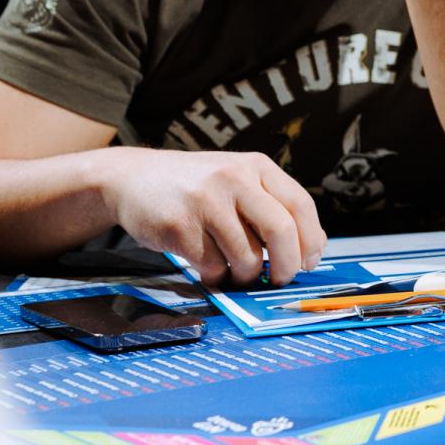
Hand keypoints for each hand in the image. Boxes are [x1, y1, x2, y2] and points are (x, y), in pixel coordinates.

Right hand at [99, 149, 327, 286]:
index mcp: (256, 166)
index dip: (311, 239)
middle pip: (280, 230)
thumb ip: (271, 206)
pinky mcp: (179, 225)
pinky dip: (216, 276)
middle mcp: (234, 178)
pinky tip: (209, 268)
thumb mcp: (238, 180)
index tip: (310, 262)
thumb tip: (309, 249)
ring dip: (246, 275)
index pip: (300, 205)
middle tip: (282, 279)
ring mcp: (205, 201)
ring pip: (246, 256)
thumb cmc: (196, 187)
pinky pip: (212, 266)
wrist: (133, 178)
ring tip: (236, 271)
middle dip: (287, 265)